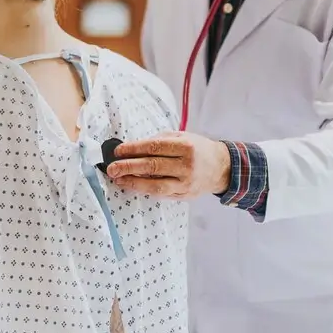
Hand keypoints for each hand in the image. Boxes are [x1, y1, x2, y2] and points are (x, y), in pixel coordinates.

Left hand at [105, 133, 230, 198]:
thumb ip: (160, 141)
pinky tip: (133, 185)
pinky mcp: (184, 195)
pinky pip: (161, 194)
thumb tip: (133, 147)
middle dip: (129, 167)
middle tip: (111, 168)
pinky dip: (145, 190)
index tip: (118, 151)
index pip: (154, 147)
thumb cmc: (197, 148)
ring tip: (118, 179)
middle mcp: (186, 165)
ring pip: (156, 185)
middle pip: (152, 166)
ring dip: (134, 182)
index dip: (134, 149)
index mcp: (185, 146)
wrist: (221, 167)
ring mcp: (186, 183)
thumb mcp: (182, 137)